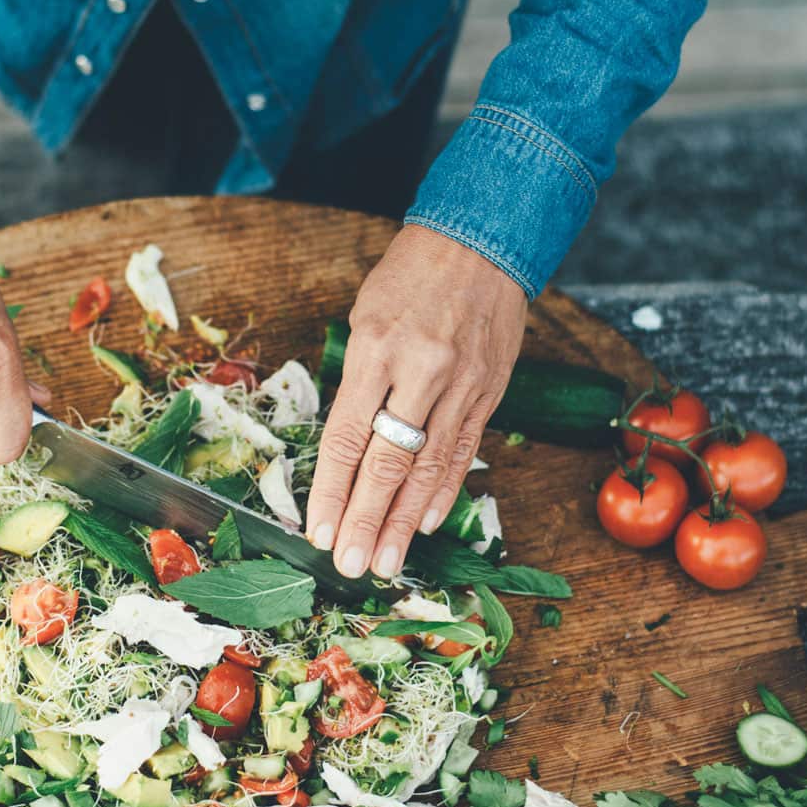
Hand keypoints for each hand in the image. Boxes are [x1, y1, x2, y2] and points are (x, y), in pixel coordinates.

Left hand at [306, 224, 527, 578]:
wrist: (482, 241)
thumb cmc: (410, 276)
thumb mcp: (365, 319)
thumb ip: (357, 382)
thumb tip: (344, 449)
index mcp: (377, 349)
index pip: (347, 436)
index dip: (331, 490)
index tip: (317, 530)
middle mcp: (421, 371)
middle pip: (387, 462)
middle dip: (364, 520)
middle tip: (348, 564)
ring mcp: (461, 385)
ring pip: (428, 468)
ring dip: (404, 522)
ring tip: (385, 561)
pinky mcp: (490, 392)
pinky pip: (463, 451)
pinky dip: (443, 491)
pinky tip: (425, 523)